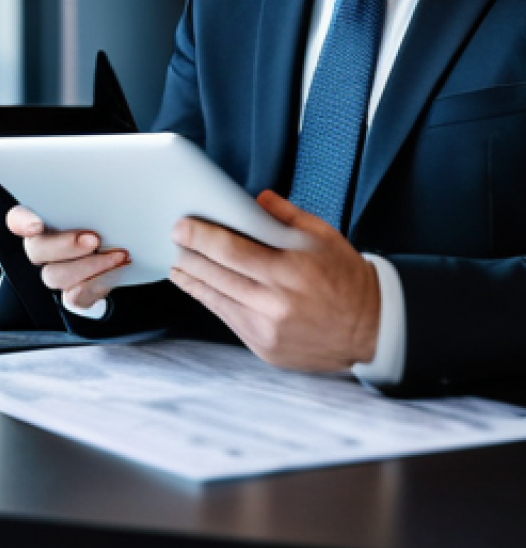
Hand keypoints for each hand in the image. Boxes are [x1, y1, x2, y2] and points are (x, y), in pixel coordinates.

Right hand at [6, 205, 128, 309]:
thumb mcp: (96, 208)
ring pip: (54, 276)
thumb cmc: (104, 222)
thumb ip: (87, 204)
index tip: (36, 225)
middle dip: (66, 246)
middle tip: (94, 239)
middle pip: (36, 250)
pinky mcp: (70, 295)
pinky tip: (115, 270)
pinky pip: (75, 297)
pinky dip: (97, 284)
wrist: (120, 251)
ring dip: (89, 266)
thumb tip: (99, 193)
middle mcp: (42, 248)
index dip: (22, 223)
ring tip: (116, 255)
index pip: (17, 219)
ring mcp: (54, 273)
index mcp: (42, 220)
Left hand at [170, 190, 380, 371]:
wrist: (372, 328)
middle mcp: (276, 304)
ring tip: (178, 264)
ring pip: (216, 299)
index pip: (231, 251)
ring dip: (192, 279)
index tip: (181, 226)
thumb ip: (285, 215)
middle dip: (190, 255)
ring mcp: (268, 331)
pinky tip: (200, 286)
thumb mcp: (323, 236)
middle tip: (174, 239)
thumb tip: (252, 199)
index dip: (201, 237)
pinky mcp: (265, 348)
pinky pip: (228, 319)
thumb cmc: (344, 276)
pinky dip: (211, 300)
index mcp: (290, 271)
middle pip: (216, 275)